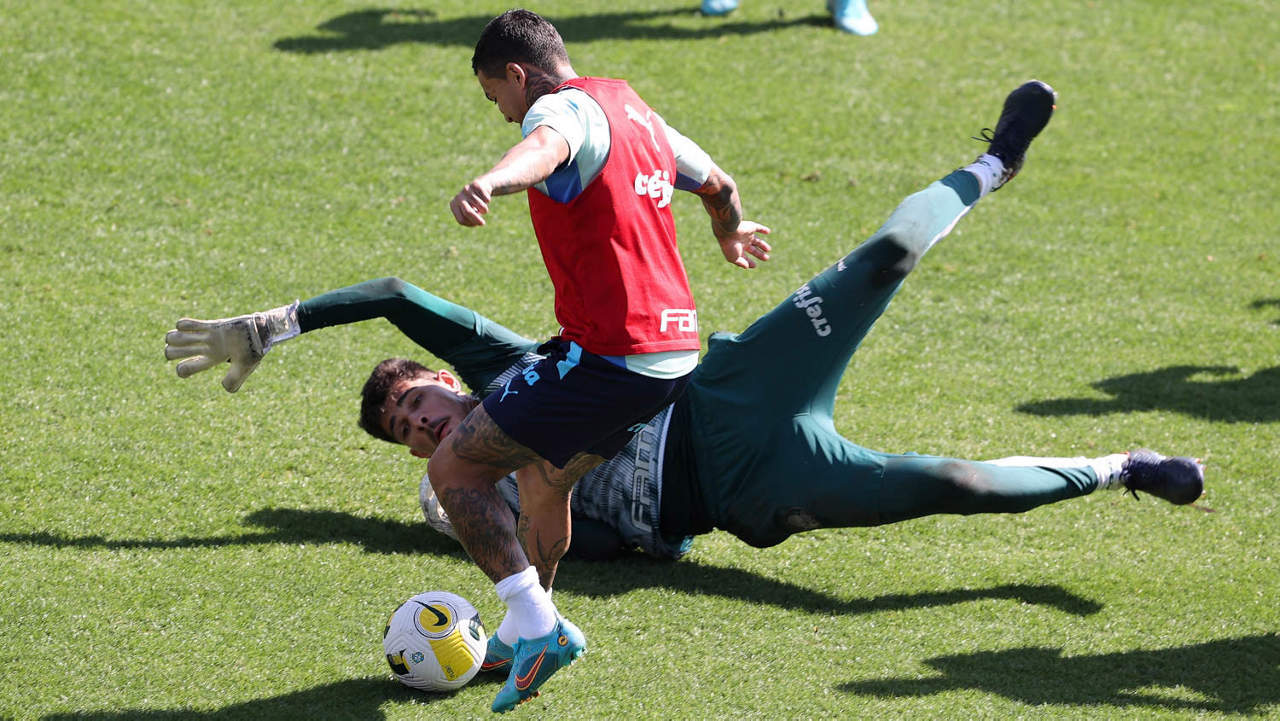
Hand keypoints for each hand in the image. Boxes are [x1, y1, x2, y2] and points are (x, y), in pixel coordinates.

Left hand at [164, 302, 298, 391]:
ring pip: (176, 337)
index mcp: (213, 361)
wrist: (263, 332)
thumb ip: (235, 380)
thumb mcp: (245, 368)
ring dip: (173, 338)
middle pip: (174, 352)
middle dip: (171, 352)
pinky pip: (187, 324)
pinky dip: (182, 325)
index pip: (185, 368)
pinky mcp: (212, 323)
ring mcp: (208, 336)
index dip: (180, 370)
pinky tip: (187, 327)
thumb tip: (222, 386)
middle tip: (178, 351)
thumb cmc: (255, 351)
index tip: (185, 368)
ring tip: (180, 337)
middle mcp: (207, 349)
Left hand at [449, 177, 492, 226]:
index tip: (476, 224)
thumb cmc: (474, 203)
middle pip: (468, 212)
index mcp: (454, 205)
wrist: (481, 186)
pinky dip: (488, 200)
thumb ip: (470, 218)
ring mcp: (466, 190)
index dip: (470, 224)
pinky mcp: (475, 185)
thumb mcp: (470, 212)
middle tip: (483, 224)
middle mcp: (458, 197)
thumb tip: (476, 221)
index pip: (461, 219)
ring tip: (483, 207)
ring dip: (484, 210)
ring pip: (480, 206)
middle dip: (477, 220)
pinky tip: (484, 197)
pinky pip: (486, 199)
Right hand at [718, 221, 771, 268]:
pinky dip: (763, 229)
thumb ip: (740, 263)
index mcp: (737, 249)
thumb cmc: (730, 245)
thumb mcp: (733, 258)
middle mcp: (742, 242)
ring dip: (763, 244)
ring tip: (769, 250)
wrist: (729, 230)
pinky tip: (768, 231)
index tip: (754, 266)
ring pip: (757, 240)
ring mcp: (747, 234)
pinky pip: (758, 228)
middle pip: (753, 249)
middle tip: (767, 259)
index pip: (744, 257)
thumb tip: (746, 266)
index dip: (749, 262)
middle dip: (759, 254)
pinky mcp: (751, 227)